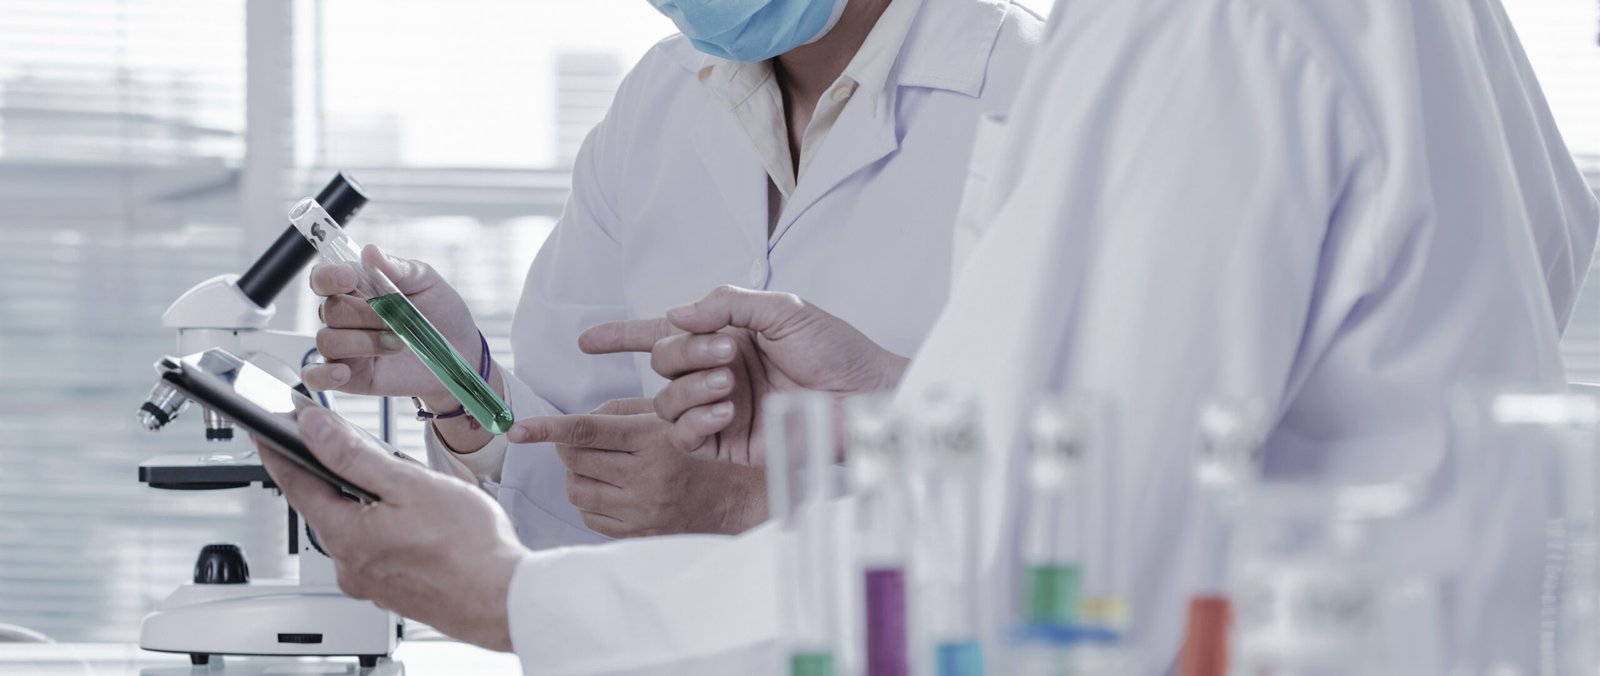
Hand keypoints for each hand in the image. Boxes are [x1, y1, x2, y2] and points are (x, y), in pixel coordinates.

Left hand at [255, 407, 526, 651]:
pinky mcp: (396, 592)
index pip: (295, 483)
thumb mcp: (408, 483)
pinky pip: (377, 550)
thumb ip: (354, 455)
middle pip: (324, 507)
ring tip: (396, 483)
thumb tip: (313, 429)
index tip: (267, 430)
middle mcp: (350, 566)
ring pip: (354, 529)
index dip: (279, 451)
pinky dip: (384, 528)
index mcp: (346, 536)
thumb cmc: (469, 547)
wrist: (506, 599)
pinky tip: (416, 521)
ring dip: (364, 503)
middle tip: (337, 444)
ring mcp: (372, 583)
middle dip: (330, 475)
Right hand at [303, 245, 483, 411]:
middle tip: (398, 320)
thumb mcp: (426, 282)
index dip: (329, 277)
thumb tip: (370, 252)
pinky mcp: (349, 376)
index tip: (349, 279)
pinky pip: (316, 377)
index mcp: (357, 287)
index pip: (323, 278)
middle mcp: (345, 316)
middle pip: (329, 311)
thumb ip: (397, 268)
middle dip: (365, 315)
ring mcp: (345, 347)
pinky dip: (323, 375)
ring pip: (327, 341)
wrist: (460, 352)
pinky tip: (343, 372)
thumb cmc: (440, 312)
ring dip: (363, 343)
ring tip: (398, 344)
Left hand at [508, 398, 767, 536]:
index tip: (516, 429)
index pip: (586, 430)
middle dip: (569, 449)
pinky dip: (590, 502)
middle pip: (575, 460)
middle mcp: (644, 476)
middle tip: (582, 445)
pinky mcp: (635, 534)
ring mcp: (639, 509)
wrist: (726, 502)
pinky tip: (610, 493)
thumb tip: (573, 423)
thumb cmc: (690, 453)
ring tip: (600, 470)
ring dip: (577, 477)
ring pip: (576, 490)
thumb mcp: (663, 421)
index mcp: (650, 440)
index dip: (547, 428)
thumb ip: (617, 413)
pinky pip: (588, 517)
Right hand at [580, 286, 907, 464]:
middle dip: (684, 354)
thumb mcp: (784, 310)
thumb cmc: (836, 350)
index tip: (587, 341)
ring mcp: (720, 410)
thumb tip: (674, 313)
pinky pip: (686, 435)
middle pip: (662, 362)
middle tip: (727, 355)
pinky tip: (725, 410)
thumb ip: (727, 303)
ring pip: (668, 400)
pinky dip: (695, 420)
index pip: (661, 332)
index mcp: (726, 337)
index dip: (621, 336)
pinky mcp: (728, 445)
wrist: (868, 398)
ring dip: (690, 388)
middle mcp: (716, 373)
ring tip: (731, 385)